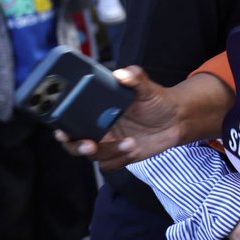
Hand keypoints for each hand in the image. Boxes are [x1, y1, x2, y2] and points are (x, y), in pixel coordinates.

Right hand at [57, 66, 183, 170]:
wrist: (176, 119)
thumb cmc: (156, 100)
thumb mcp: (146, 86)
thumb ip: (135, 77)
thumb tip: (122, 74)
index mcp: (97, 110)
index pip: (71, 120)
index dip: (63, 127)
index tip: (63, 131)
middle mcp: (98, 128)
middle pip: (74, 143)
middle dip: (78, 147)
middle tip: (91, 145)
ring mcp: (108, 143)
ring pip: (95, 156)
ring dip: (110, 152)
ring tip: (131, 143)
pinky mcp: (119, 156)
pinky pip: (110, 165)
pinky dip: (121, 159)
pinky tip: (135, 149)